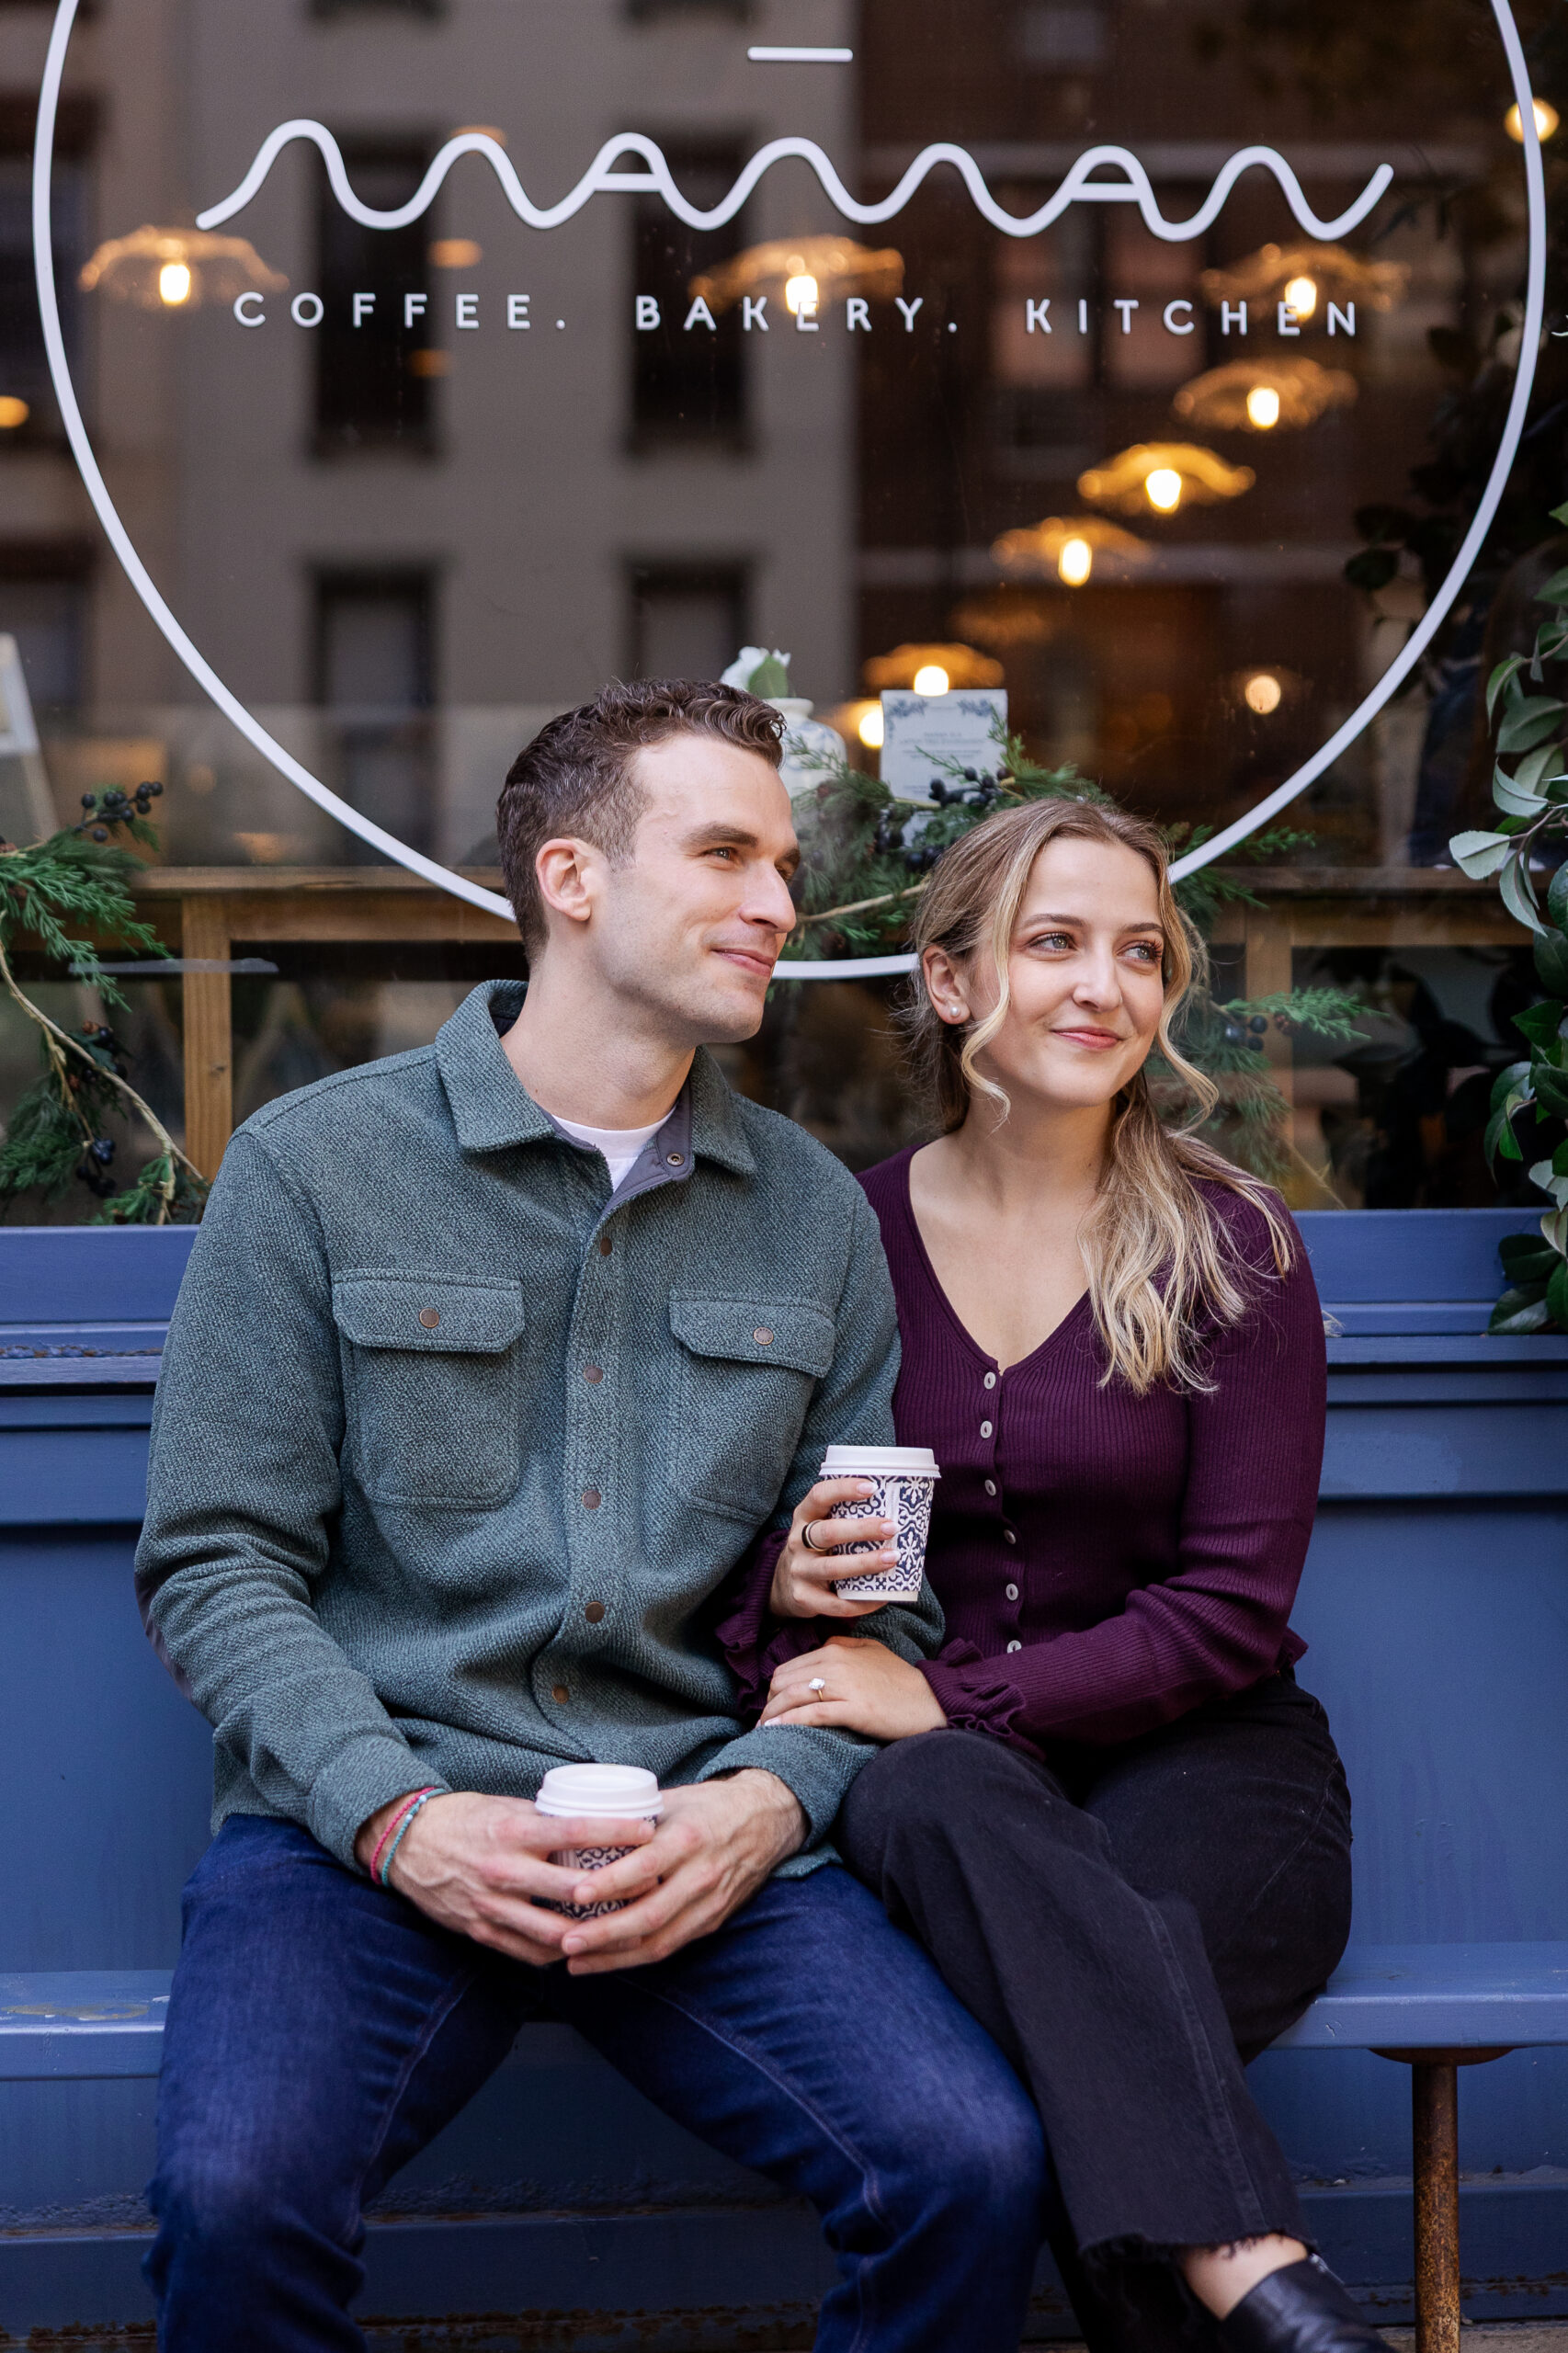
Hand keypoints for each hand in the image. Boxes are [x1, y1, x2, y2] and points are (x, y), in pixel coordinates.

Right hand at [353, 1789, 656, 1966]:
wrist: (408, 1844)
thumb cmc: (465, 1820)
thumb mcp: (506, 1807)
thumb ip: (545, 1819)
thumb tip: (594, 1819)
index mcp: (514, 1831)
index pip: (577, 1831)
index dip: (617, 1832)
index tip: (648, 1832)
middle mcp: (505, 1870)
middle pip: (574, 1889)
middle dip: (617, 1891)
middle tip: (650, 1888)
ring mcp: (492, 1906)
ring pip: (554, 1932)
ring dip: (592, 1934)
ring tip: (624, 1930)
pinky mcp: (480, 1930)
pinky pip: (527, 1952)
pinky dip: (557, 1954)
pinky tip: (580, 1949)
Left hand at [549, 1770, 806, 1976]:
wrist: (768, 1820)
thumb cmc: (712, 1805)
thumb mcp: (675, 1799)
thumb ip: (634, 1816)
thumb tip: (581, 1820)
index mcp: (690, 1838)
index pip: (646, 1866)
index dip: (610, 1883)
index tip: (575, 1893)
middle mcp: (702, 1875)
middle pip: (650, 1914)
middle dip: (604, 1933)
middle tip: (566, 1941)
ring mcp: (710, 1903)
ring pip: (660, 1940)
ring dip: (615, 1956)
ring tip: (575, 1961)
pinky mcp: (712, 1921)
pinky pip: (671, 1946)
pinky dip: (636, 1957)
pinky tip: (606, 1961)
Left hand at [758, 1634, 947, 1740]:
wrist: (929, 1700)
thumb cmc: (900, 1679)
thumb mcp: (872, 1650)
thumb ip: (845, 1644)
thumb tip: (823, 1646)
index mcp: (836, 1649)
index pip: (789, 1667)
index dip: (775, 1689)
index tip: (772, 1705)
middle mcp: (835, 1663)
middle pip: (785, 1682)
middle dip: (769, 1703)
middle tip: (764, 1721)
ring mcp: (844, 1686)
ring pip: (793, 1697)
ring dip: (772, 1715)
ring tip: (761, 1731)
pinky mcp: (853, 1709)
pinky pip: (812, 1714)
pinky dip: (789, 1722)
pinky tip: (775, 1731)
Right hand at [771, 1478, 900, 1619]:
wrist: (784, 1586)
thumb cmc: (817, 1549)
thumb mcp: (820, 1526)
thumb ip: (846, 1516)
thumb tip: (898, 1508)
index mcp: (804, 1517)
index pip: (819, 1496)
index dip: (843, 1489)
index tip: (871, 1487)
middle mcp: (798, 1542)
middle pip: (828, 1532)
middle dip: (862, 1529)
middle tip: (892, 1528)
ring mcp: (800, 1571)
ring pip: (832, 1568)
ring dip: (865, 1563)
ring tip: (893, 1558)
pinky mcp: (804, 1598)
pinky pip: (835, 1603)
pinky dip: (861, 1602)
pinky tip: (882, 1596)